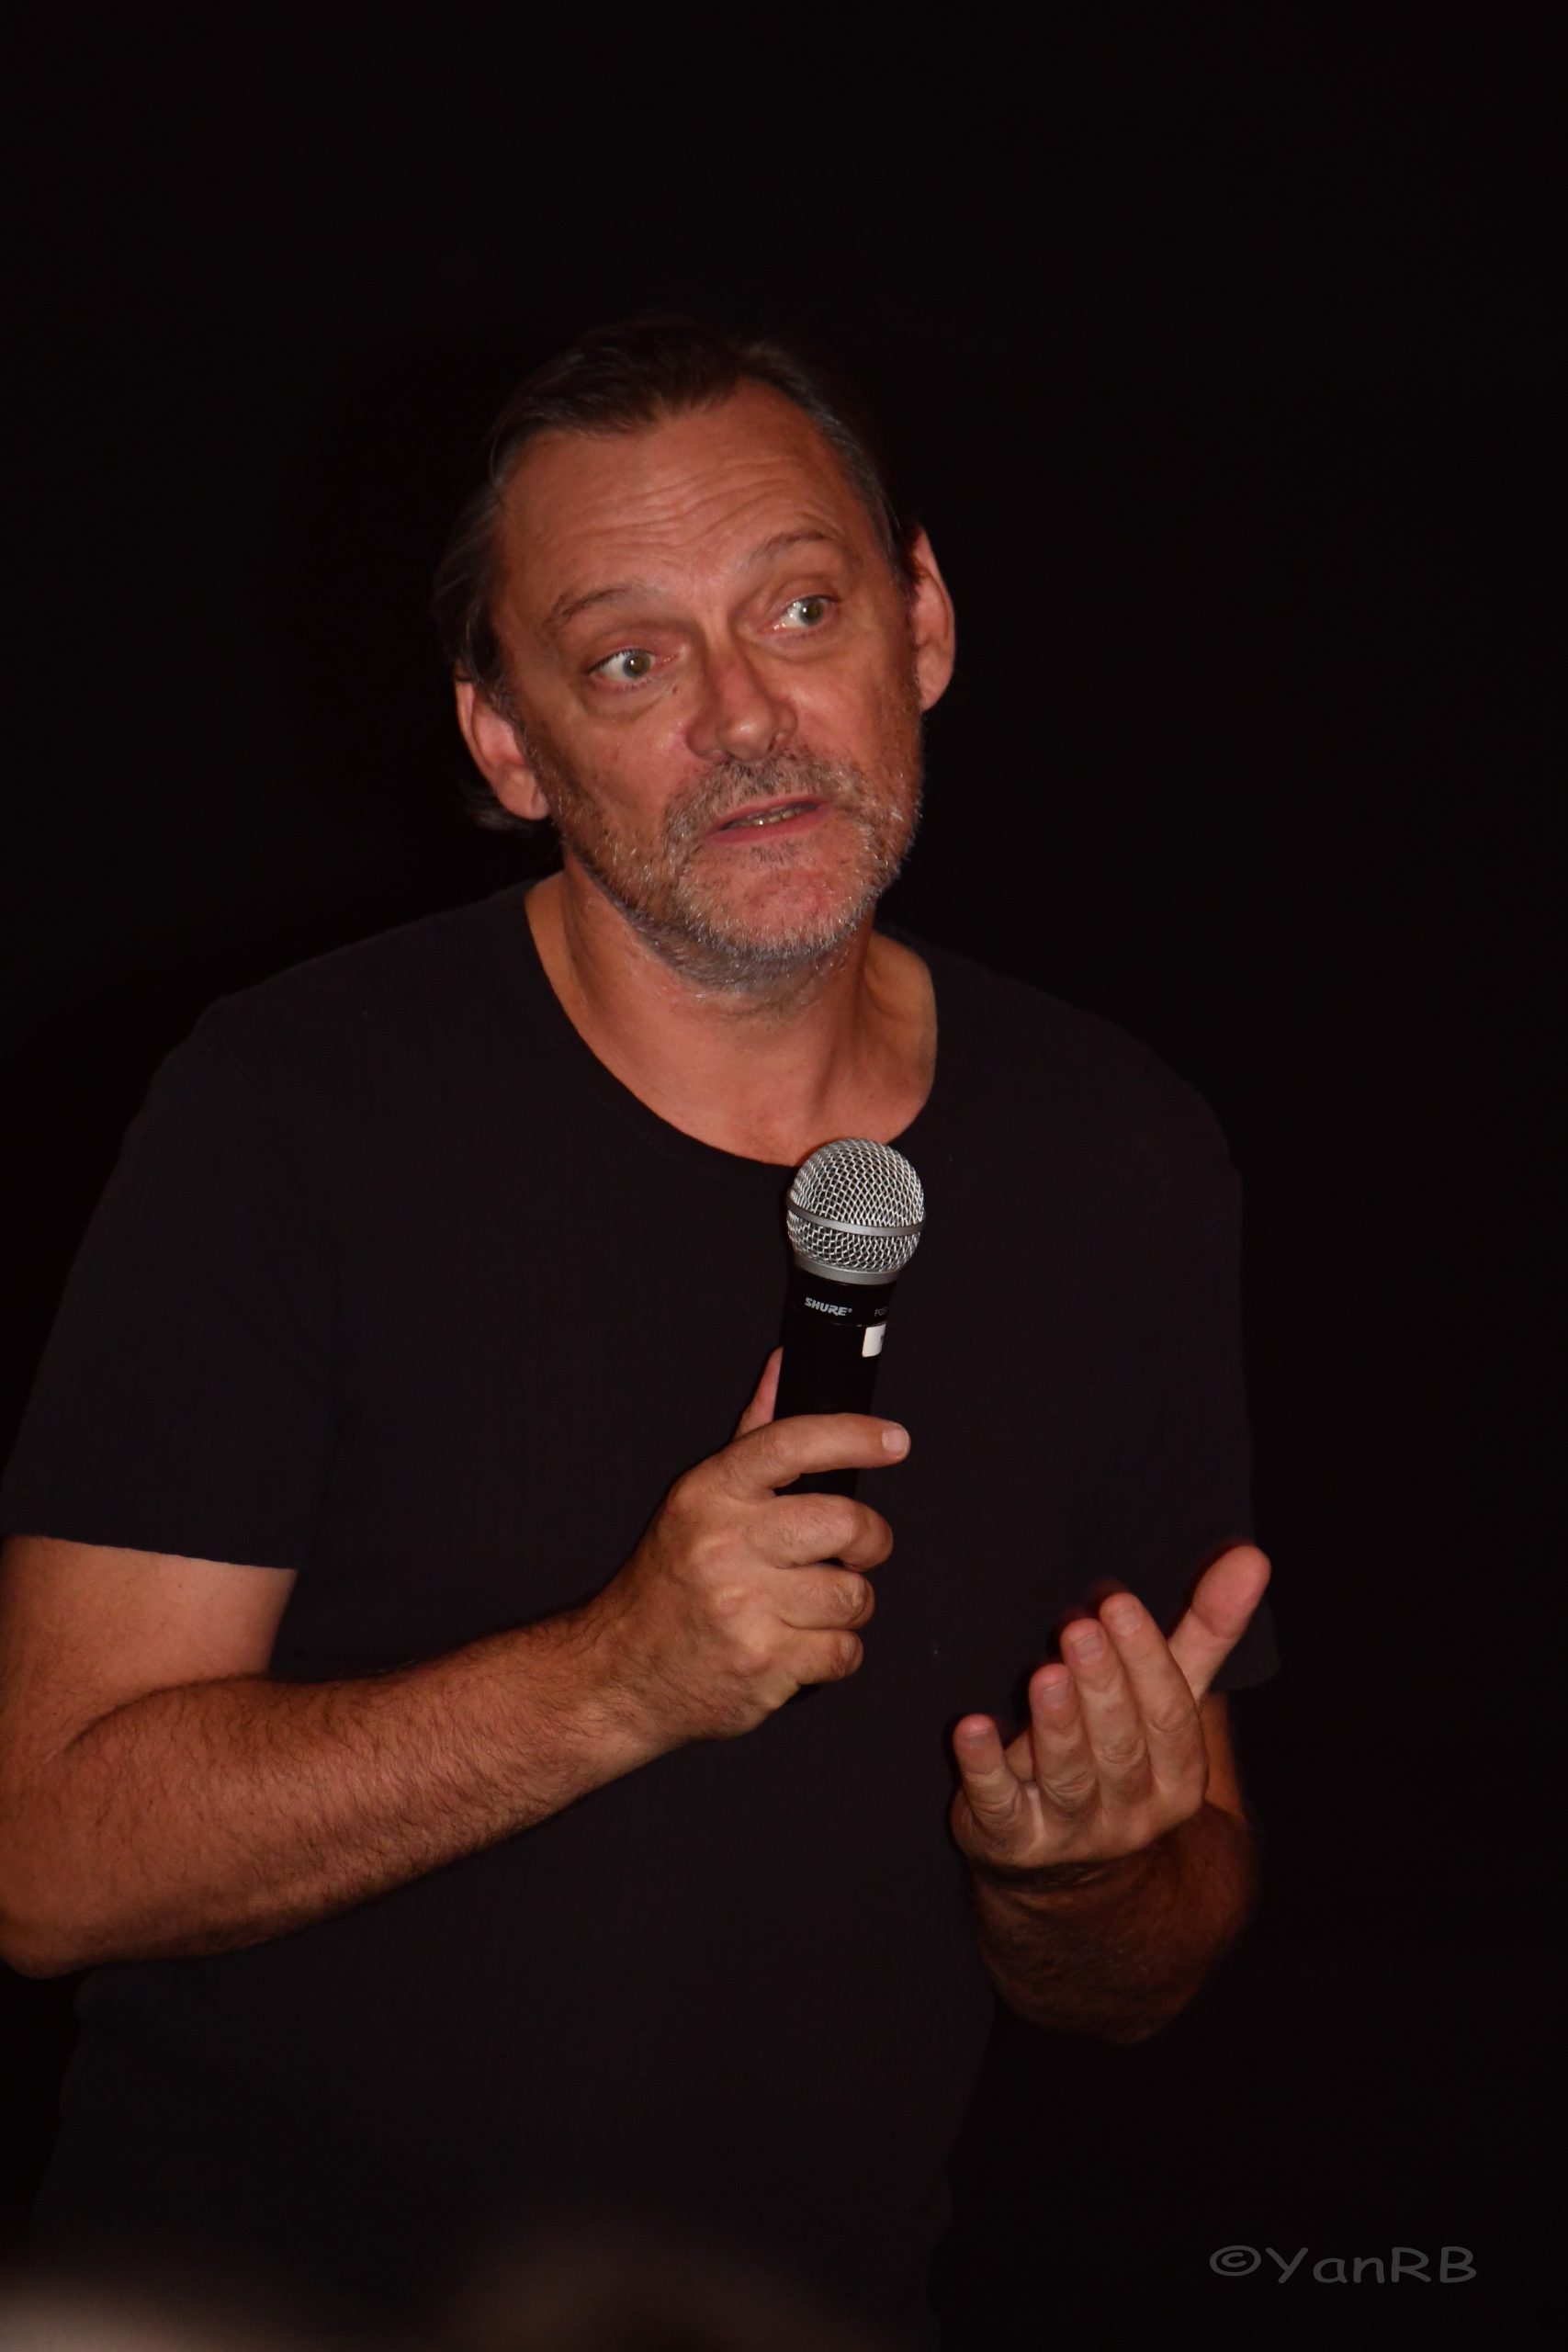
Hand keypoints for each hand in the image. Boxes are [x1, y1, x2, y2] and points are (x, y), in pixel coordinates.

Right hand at [587, 1347, 908, 1746]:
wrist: (622, 1672)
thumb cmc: (670, 1582)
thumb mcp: (698, 1500)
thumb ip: (752, 1437)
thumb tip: (783, 1367)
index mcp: (709, 1494)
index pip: (791, 1443)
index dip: (852, 1435)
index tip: (893, 1441)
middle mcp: (724, 1546)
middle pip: (844, 1523)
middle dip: (869, 1540)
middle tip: (856, 1549)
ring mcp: (744, 1609)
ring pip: (853, 1594)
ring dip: (849, 1604)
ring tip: (813, 1604)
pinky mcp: (764, 1665)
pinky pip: (845, 1651)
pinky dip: (837, 1652)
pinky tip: (802, 1644)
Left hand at [947, 1546, 1270, 1881]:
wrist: (1068, 1871)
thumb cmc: (1122, 1753)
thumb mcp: (1165, 1697)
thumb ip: (1204, 1631)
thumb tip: (1253, 1557)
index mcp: (1177, 1778)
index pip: (1169, 1716)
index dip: (1146, 1661)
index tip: (1119, 1603)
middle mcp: (1132, 1814)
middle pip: (1121, 1746)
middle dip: (1102, 1686)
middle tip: (1080, 1627)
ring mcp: (1071, 1833)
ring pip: (1068, 1776)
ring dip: (1056, 1725)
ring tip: (1044, 1673)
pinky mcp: (1012, 1840)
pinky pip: (999, 1806)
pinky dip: (983, 1768)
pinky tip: (970, 1727)